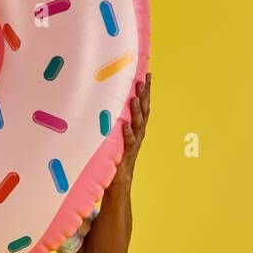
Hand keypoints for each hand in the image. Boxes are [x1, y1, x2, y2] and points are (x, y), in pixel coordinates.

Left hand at [116, 71, 149, 185]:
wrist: (119, 179)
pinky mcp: (127, 153)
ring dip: (137, 110)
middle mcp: (138, 132)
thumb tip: (105, 101)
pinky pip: (128, 142)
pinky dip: (127, 133)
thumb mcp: (116, 133)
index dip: (147, 90)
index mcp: (137, 126)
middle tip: (143, 79)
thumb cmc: (115, 154)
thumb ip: (115, 119)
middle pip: (144, 111)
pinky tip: (125, 125)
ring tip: (135, 97)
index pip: (144, 104)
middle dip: (145, 95)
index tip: (148, 73)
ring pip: (138, 124)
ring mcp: (134, 142)